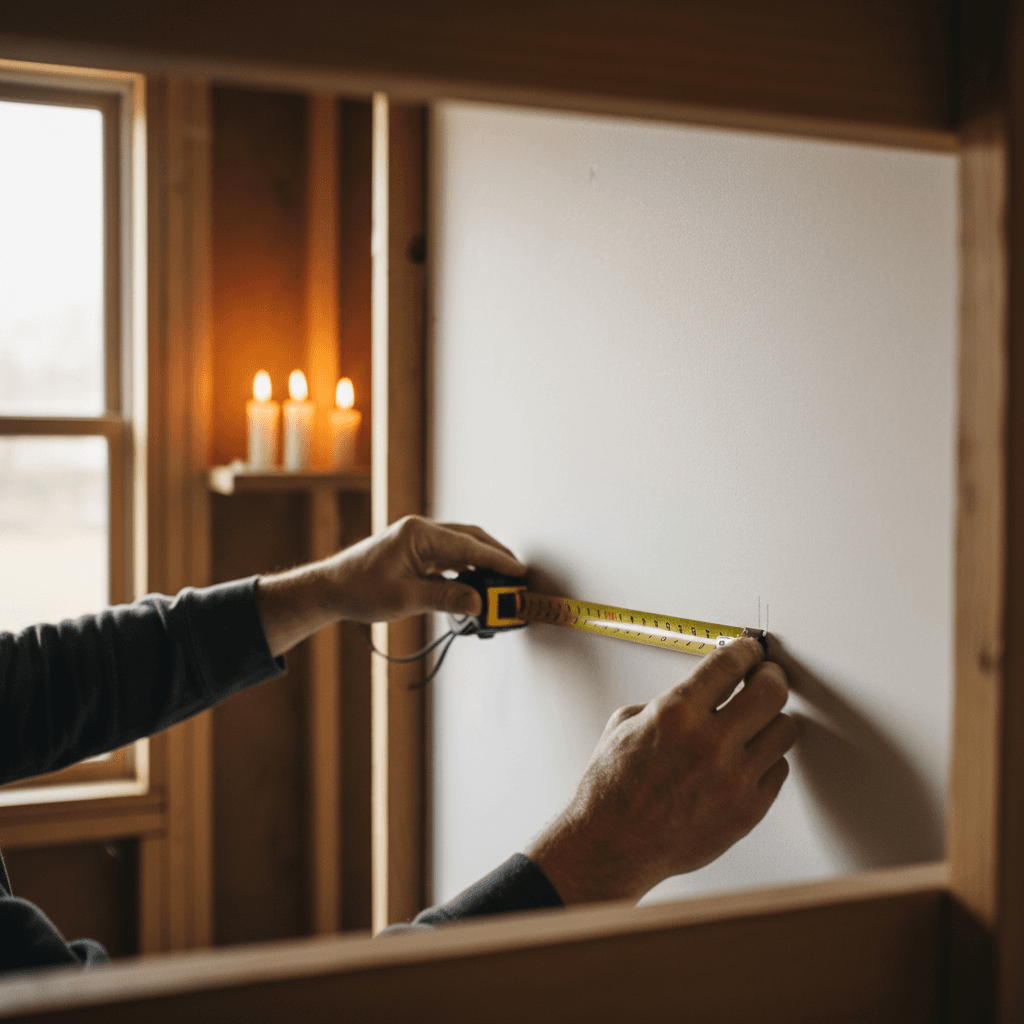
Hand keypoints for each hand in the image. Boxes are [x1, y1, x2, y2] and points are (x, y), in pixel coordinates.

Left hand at [256, 516, 526, 655]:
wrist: (330, 588)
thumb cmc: (359, 590)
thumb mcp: (404, 598)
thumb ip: (444, 598)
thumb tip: (478, 602)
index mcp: (418, 534)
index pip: (467, 545)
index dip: (496, 559)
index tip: (518, 571)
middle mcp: (420, 531)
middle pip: (469, 539)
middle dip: (495, 556)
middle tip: (517, 576)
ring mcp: (418, 541)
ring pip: (460, 548)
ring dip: (481, 563)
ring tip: (501, 583)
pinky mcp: (415, 552)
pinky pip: (448, 557)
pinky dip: (465, 569)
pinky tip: (475, 585)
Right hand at [523, 637, 795, 903]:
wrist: (612, 844)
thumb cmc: (613, 788)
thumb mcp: (627, 723)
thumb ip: (671, 701)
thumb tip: (706, 688)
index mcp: (676, 713)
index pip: (730, 663)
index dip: (746, 650)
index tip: (751, 651)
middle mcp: (709, 743)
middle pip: (771, 691)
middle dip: (771, 676)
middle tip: (766, 677)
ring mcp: (733, 779)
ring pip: (785, 729)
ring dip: (772, 719)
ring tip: (758, 722)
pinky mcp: (748, 810)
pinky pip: (779, 769)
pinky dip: (766, 759)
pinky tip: (747, 759)